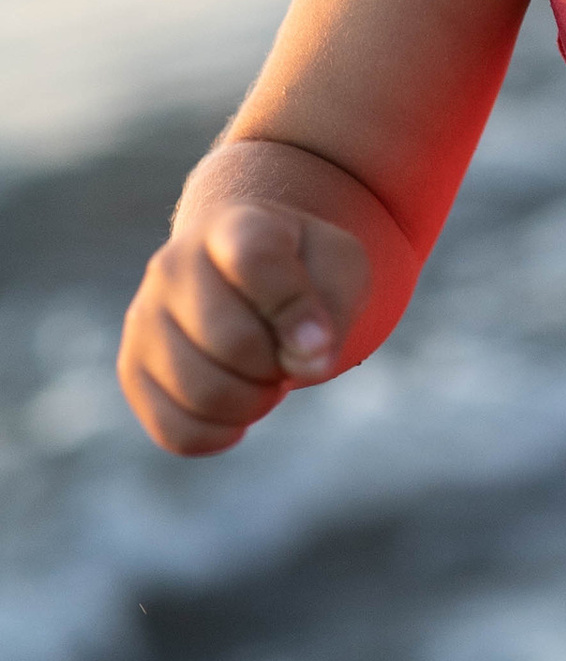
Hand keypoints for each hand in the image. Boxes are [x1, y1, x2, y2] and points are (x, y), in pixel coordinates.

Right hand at [118, 188, 373, 455]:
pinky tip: (237, 410)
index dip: (294, 310)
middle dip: (278, 365)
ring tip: (264, 378)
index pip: (255, 260)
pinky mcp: (132, 369)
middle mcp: (174, 265)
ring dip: (254, 402)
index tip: (321, 340)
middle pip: (232, 342)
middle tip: (287, 355)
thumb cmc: (301, 273)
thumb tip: (305, 364)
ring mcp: (144, 318)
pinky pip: (176, 430)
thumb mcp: (339, 269)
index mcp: (234, 227)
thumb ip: (332, 309)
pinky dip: (221, 433)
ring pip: (202, 393)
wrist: (245, 276)